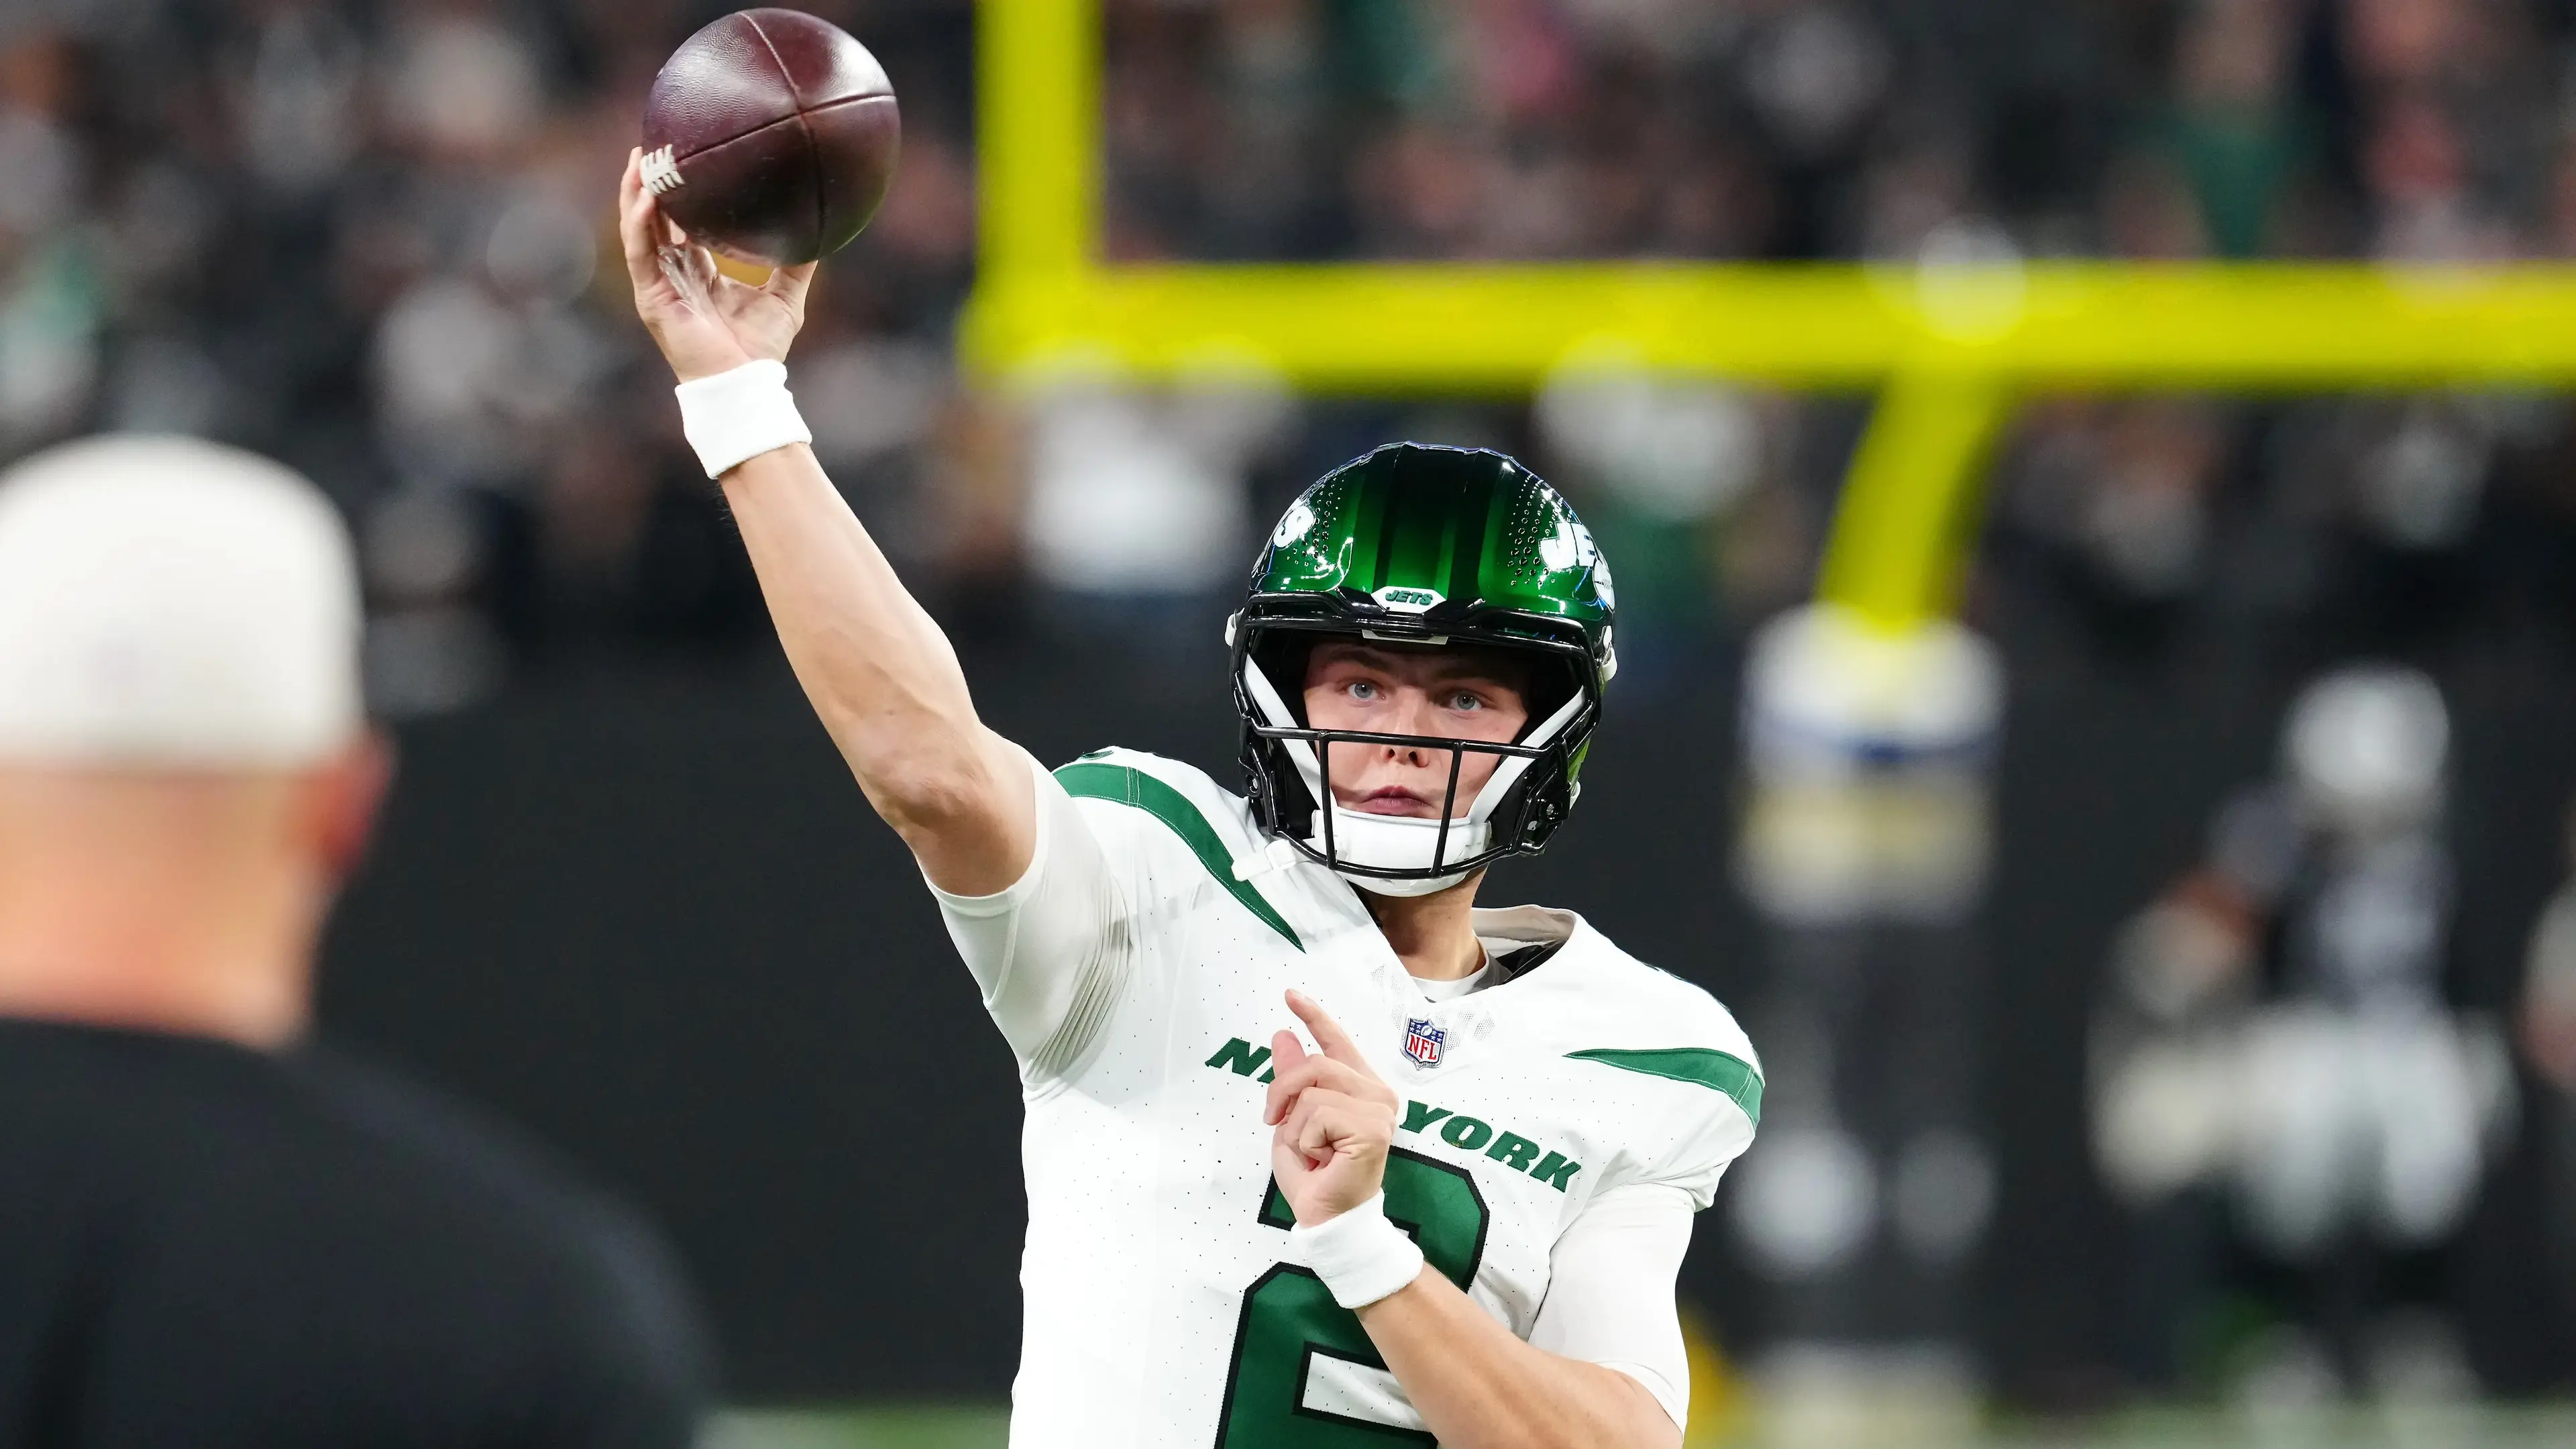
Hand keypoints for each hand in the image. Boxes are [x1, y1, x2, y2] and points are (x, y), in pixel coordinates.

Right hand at [617, 147, 817, 382]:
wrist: (744, 384)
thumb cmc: (761, 349)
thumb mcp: (785, 297)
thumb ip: (797, 264)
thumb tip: (820, 230)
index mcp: (697, 273)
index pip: (679, 226)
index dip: (678, 197)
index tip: (684, 162)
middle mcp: (673, 275)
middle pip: (652, 220)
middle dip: (649, 184)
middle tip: (655, 147)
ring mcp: (659, 286)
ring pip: (638, 229)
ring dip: (635, 193)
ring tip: (641, 159)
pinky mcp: (652, 298)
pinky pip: (640, 252)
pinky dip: (640, 222)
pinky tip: (646, 195)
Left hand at [1265, 990, 1402, 1226]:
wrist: (1327, 1217)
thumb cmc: (1315, 1176)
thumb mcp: (1292, 1119)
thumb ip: (1292, 1078)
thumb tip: (1282, 1035)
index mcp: (1361, 1089)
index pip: (1337, 1043)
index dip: (1314, 1016)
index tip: (1290, 995)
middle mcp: (1376, 1094)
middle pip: (1315, 1063)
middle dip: (1282, 1091)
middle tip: (1275, 1121)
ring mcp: (1378, 1110)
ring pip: (1312, 1089)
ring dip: (1296, 1124)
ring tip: (1311, 1150)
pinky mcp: (1372, 1127)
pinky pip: (1317, 1113)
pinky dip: (1306, 1139)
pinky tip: (1323, 1159)